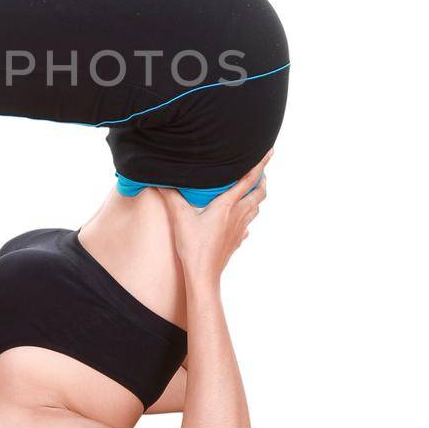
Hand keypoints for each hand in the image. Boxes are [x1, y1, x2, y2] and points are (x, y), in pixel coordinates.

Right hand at [155, 149, 272, 288]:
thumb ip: (171, 196)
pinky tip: (240, 219)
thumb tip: (158, 180)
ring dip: (256, 197)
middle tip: (260, 171)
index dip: (261, 164)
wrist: (203, 276)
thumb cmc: (193, 247)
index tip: (270, 151)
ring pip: (256, 208)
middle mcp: (238, 215)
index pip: (249, 179)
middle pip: (259, 193)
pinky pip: (248, 224)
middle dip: (262, 180)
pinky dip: (248, 216)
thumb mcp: (180, 218)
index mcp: (228, 205)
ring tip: (251, 190)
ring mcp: (240, 229)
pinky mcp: (237, 241)